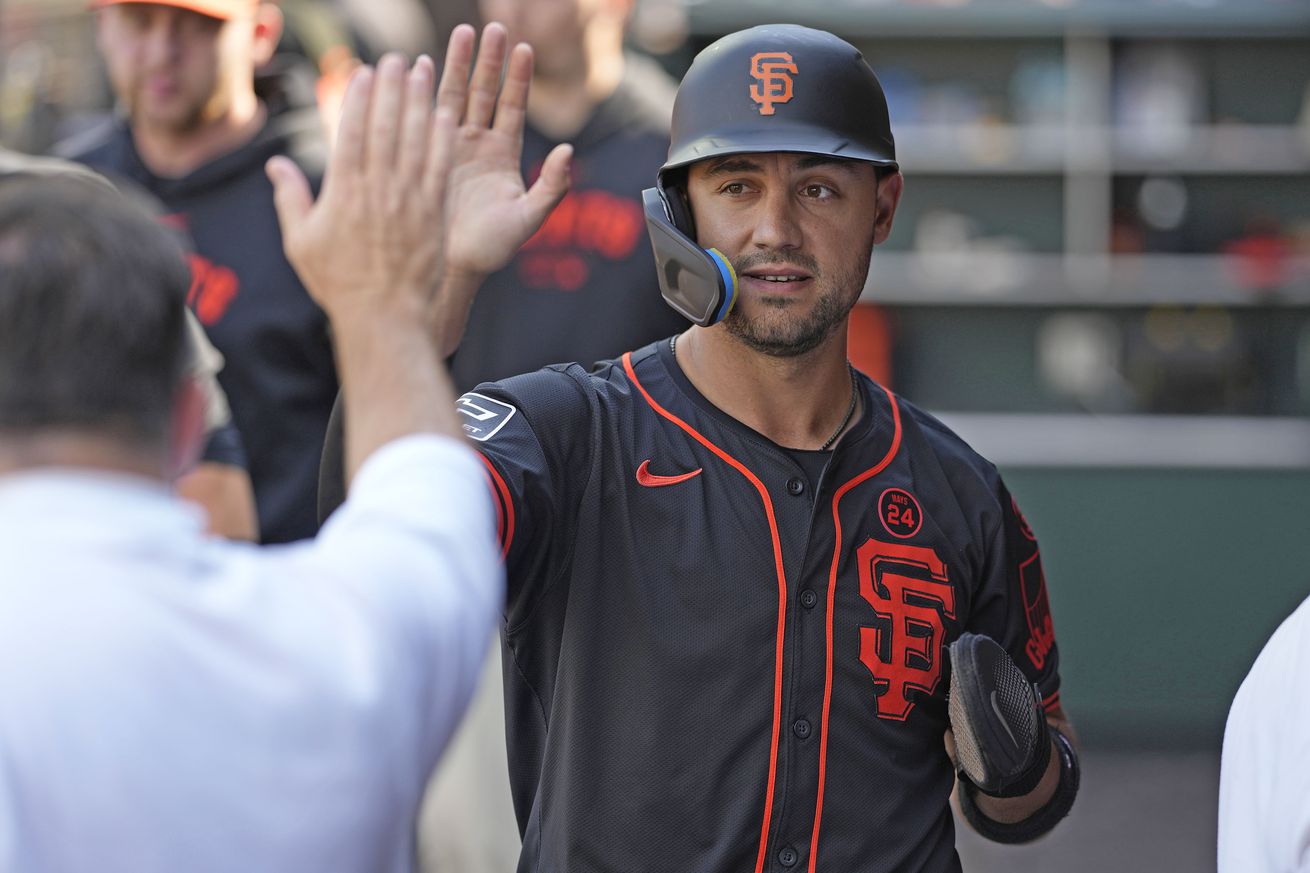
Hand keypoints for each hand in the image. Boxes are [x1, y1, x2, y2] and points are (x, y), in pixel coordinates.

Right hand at [266, 53, 455, 320]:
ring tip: (423, 73)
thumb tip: (276, 165)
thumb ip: (289, 198)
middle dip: (391, 88)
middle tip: (397, 59)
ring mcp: (408, 201)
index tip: (364, 72)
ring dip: (419, 102)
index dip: (358, 98)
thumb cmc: (340, 285)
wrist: (385, 318)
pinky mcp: (434, 215)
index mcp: (342, 192)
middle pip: (385, 126)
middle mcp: (377, 190)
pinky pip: (438, 169)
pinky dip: (441, 140)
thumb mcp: (302, 243)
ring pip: (415, 140)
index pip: (351, 132)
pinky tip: (443, 116)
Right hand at [435, 23, 571, 282]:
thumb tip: (568, 151)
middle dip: (489, 59)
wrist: (447, 268)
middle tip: (493, 26)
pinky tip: (422, 65)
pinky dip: (424, 90)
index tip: (523, 48)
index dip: (518, 78)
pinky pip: (424, 116)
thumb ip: (551, 187)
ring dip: (458, 65)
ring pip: (455, 96)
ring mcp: (448, 147)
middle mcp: (477, 145)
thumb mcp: (527, 219)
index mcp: (503, 156)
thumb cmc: (490, 250)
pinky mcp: (423, 154)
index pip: (513, 107)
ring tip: (462, 32)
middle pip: (485, 92)